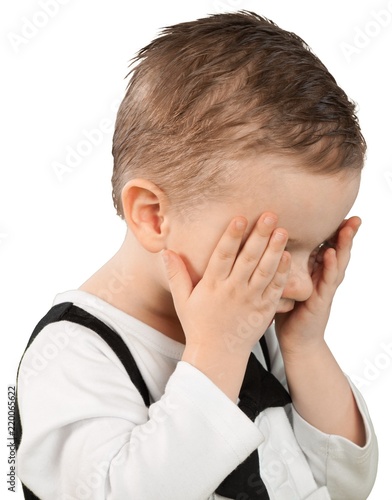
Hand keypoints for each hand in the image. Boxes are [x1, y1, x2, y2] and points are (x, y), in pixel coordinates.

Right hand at [162, 213, 290, 356]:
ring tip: (283, 231)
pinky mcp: (264, 310)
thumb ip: (176, 275)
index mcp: (212, 286)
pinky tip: (288, 257)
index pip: (222, 256)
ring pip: (265, 272)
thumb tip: (166, 251)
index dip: (231, 236)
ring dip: (275, 250)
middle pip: (248, 259)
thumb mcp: (182, 301)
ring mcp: (250, 301)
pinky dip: (282, 274)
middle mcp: (233, 291)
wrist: (218, 356)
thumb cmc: (198, 326)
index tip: (240, 218)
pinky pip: (275, 290)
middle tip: (270, 216)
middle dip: (259, 236)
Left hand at [274, 216, 360, 355]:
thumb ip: (285, 264)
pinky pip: (327, 281)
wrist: (295, 341)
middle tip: (353, 216)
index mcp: (315, 272)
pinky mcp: (321, 301)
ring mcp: (324, 289)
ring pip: (337, 263)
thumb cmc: (288, 311)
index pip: (326, 246)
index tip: (337, 211)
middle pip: (337, 251)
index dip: (333, 230)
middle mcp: (323, 278)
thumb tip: (270, 243)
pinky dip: (330, 267)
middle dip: (346, 234)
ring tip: (349, 227)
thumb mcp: (286, 282)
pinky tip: (331, 253)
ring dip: (343, 245)